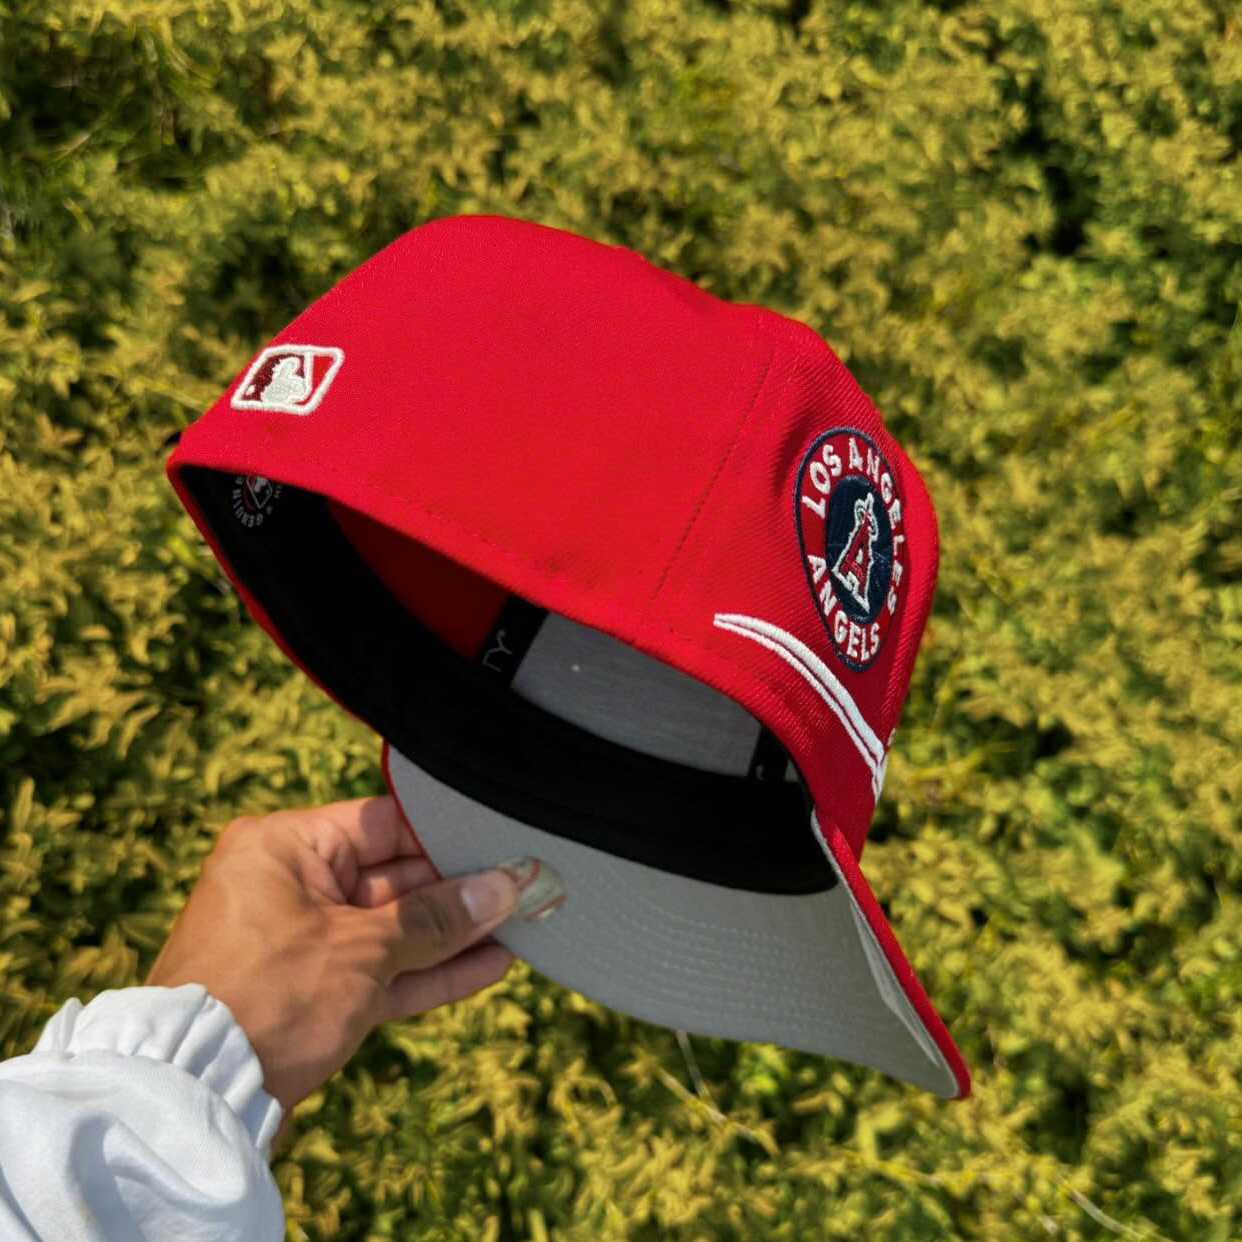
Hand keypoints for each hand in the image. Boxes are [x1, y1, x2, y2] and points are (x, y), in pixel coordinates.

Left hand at [146, 795, 524, 1151]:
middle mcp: (288, 884)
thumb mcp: (363, 950)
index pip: (384, 824)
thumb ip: (436, 919)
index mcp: (284, 847)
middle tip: (526, 890)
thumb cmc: (270, 997)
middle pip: (392, 878)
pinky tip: (488, 966)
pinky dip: (425, 971)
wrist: (194, 1097)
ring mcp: (299, 940)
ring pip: (391, 929)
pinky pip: (377, 970)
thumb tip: (504, 888)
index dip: (446, 836)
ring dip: (451, 935)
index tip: (503, 846)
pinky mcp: (310, 992)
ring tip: (521, 928)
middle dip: (458, 892)